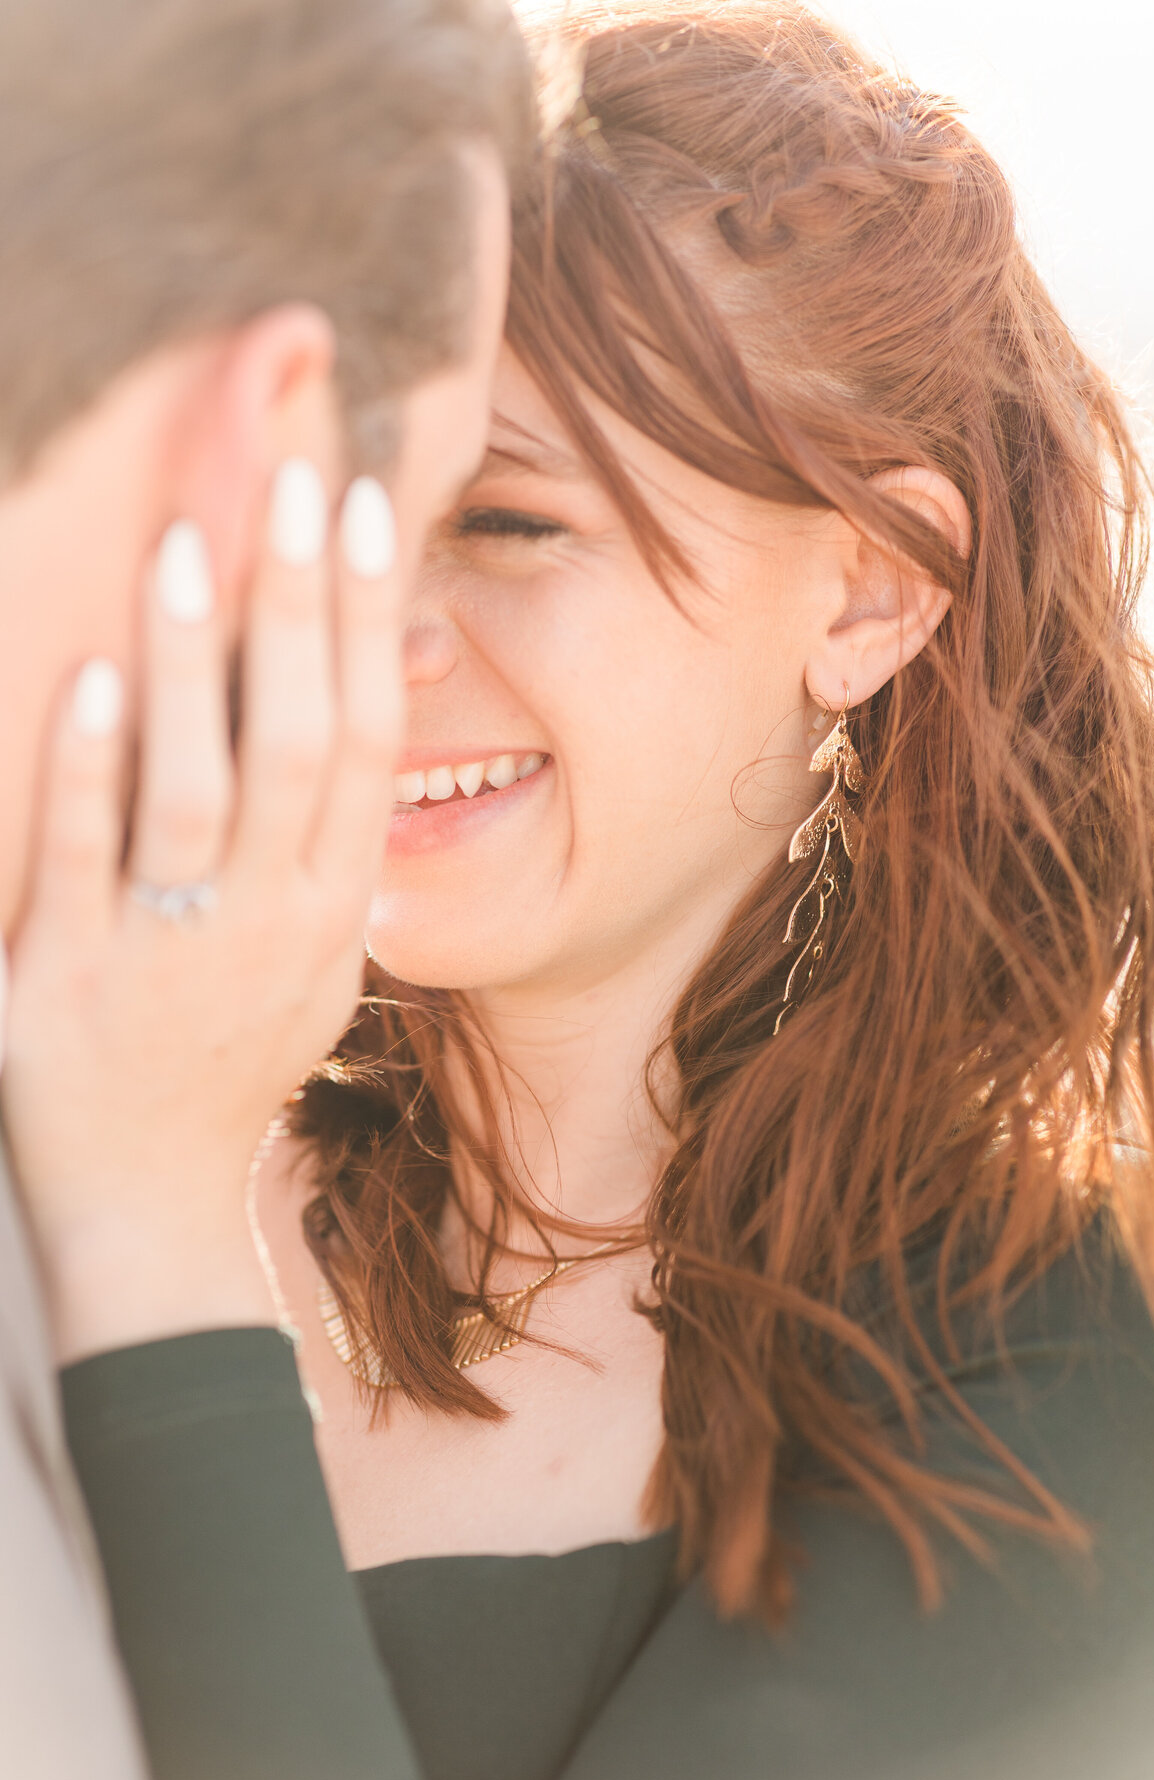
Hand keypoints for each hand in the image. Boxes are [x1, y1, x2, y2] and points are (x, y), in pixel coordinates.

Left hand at [1, 457, 401, 1360]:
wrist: (153, 1206)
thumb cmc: (229, 1062)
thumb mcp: (317, 959)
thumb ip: (337, 845)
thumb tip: (367, 715)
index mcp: (331, 907)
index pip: (364, 737)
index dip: (366, 620)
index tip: (365, 510)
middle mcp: (269, 921)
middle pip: (300, 744)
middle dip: (303, 608)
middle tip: (298, 481)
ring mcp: (170, 951)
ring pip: (197, 790)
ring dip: (198, 669)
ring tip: (190, 548)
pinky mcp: (69, 981)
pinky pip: (82, 862)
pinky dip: (88, 770)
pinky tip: (91, 680)